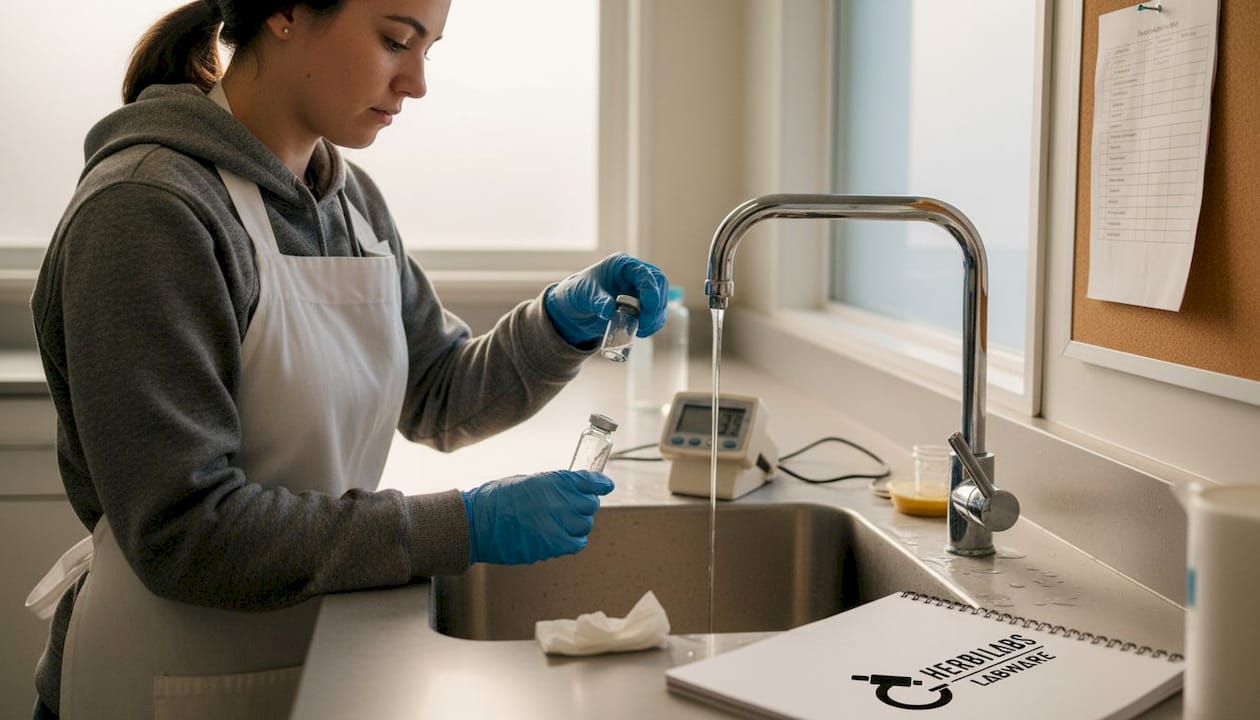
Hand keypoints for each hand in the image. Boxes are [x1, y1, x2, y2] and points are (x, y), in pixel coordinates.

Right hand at [462, 470, 614, 564]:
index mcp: (553, 480)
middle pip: (590, 505)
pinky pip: (577, 543)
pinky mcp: (552, 544)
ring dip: (577, 524)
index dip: (600, 484)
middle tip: (571, 510)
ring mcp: (558, 523)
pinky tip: (564, 538)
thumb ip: (550, 487)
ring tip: (562, 525)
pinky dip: (574, 540)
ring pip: (585, 524)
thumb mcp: (526, 481)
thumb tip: (568, 493)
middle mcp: (560, 500)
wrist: (477, 522)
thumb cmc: (495, 500)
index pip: (589, 480)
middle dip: (584, 506)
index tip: (605, 486)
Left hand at [543, 253, 669, 345]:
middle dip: (657, 305)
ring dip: (656, 317)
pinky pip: (655, 314)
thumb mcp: (583, 294)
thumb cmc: (578, 292)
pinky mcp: (641, 306)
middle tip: (646, 322)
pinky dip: (652, 324)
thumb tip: (609, 310)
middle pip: (659, 285)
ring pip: (660, 301)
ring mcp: (640, 290)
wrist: (575, 308)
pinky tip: (641, 331)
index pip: (645, 272)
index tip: (650, 307)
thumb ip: (597, 300)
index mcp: (622, 265)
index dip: (651, 289)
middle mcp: (634, 275)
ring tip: (642, 330)